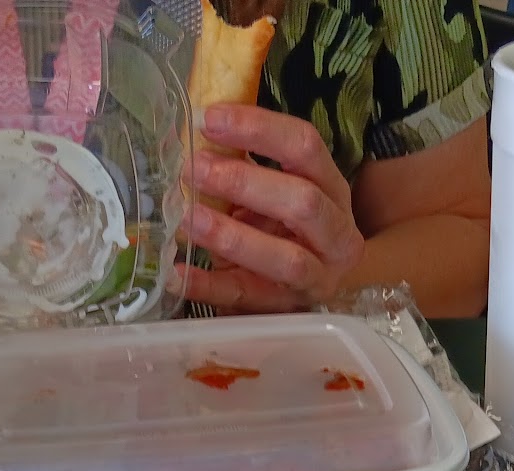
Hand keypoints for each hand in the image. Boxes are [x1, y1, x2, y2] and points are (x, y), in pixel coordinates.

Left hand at [177, 104, 365, 312]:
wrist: (305, 288)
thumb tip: (190, 131)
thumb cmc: (281, 230)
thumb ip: (243, 164)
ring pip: (286, 259)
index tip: (209, 118)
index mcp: (332, 189)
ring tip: (187, 218)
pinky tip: (177, 273)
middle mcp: (337, 234)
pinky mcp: (286, 310)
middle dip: (244, 183)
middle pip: (303, 202)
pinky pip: (247, 297)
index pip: (306, 146)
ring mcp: (317, 278)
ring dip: (232, 236)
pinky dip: (209, 286)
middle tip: (194, 168)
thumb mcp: (272, 192)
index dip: (259, 128)